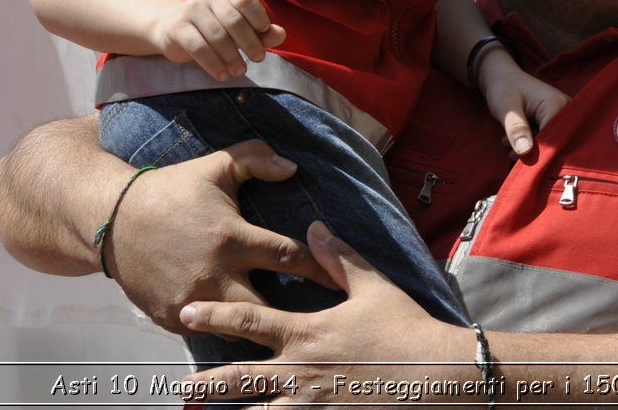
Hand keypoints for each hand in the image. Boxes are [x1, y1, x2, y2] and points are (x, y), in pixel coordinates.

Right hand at [104, 140, 330, 333]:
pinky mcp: (171, 317)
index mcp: (231, 237)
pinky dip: (220, 330)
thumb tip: (293, 167)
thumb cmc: (172, 190)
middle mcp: (214, 274)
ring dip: (253, 326)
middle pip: (266, 309)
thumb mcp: (215, 166)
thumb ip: (256, 159)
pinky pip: (206, 333)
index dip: (318, 267)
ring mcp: (191, 300)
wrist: (113, 219)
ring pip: (236, 329)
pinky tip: (235, 327)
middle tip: (309, 316)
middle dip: (287, 313)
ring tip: (275, 327)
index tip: (338, 279)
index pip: (288, 256)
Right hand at [152, 0, 286, 78]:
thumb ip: (263, 30)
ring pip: (217, 36)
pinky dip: (214, 65)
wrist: (175, 27)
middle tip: (258, 58)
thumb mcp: (242, 24)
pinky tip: (223, 75)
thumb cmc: (217, 24)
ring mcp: (190, 7)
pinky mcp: (177, 27)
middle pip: (234, 20)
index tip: (264, 35)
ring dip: (233, 58)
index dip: (258, 19)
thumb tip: (281, 35)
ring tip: (241, 70)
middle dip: (250, 43)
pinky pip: (199, 48)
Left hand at [178, 222, 466, 402]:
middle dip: (208, 383)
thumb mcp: (373, 286)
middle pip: (241, 379)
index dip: (215, 315)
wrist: (437, 375)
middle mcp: (301, 372)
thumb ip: (338, 257)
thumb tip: (314, 226)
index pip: (249, 321)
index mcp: (307, 333)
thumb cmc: (405, 329)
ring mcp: (311, 406)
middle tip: (181, 386)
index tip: (188, 312)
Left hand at [476, 47, 569, 155]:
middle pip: (554, 143)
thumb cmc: (504, 88)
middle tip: (508, 147)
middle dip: (530, 150)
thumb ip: (516, 129)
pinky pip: (547, 139)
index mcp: (556, 104)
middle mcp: (565, 109)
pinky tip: (515, 138)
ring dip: (527, 147)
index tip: (516, 156)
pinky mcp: (557, 120)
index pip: (553, 139)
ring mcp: (563, 115)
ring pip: (549, 143)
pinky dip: (530, 143)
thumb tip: (525, 152)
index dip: (536, 152)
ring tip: (507, 140)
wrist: (503, 78)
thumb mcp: (506, 108)